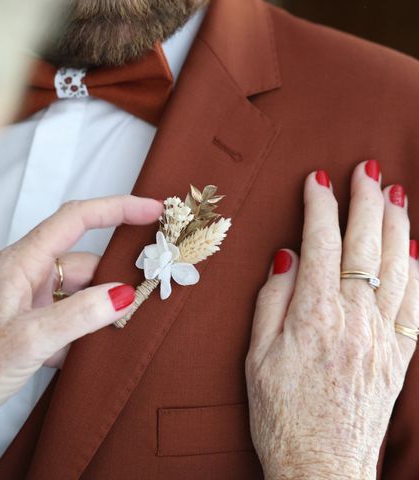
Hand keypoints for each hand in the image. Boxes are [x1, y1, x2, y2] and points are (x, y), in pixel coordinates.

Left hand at [0, 196, 162, 458]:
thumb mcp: (30, 340)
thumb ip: (79, 315)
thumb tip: (124, 294)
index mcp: (20, 263)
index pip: (75, 220)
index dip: (116, 208)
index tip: (152, 210)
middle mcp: (24, 276)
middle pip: (83, 262)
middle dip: (115, 277)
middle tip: (147, 294)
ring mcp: (27, 302)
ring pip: (78, 294)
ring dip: (100, 310)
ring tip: (124, 329)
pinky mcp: (29, 327)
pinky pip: (68, 318)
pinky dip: (84, 331)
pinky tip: (92, 352)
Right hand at [246, 161, 417, 478]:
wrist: (321, 467)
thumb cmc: (281, 415)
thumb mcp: (256, 357)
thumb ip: (272, 301)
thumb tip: (288, 258)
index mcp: (314, 316)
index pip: (323, 244)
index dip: (321, 206)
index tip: (318, 179)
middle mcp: (356, 319)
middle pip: (366, 245)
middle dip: (367, 200)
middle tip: (367, 168)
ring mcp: (384, 337)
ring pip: (398, 267)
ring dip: (398, 225)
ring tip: (396, 194)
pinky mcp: (399, 356)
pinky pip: (417, 304)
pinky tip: (417, 250)